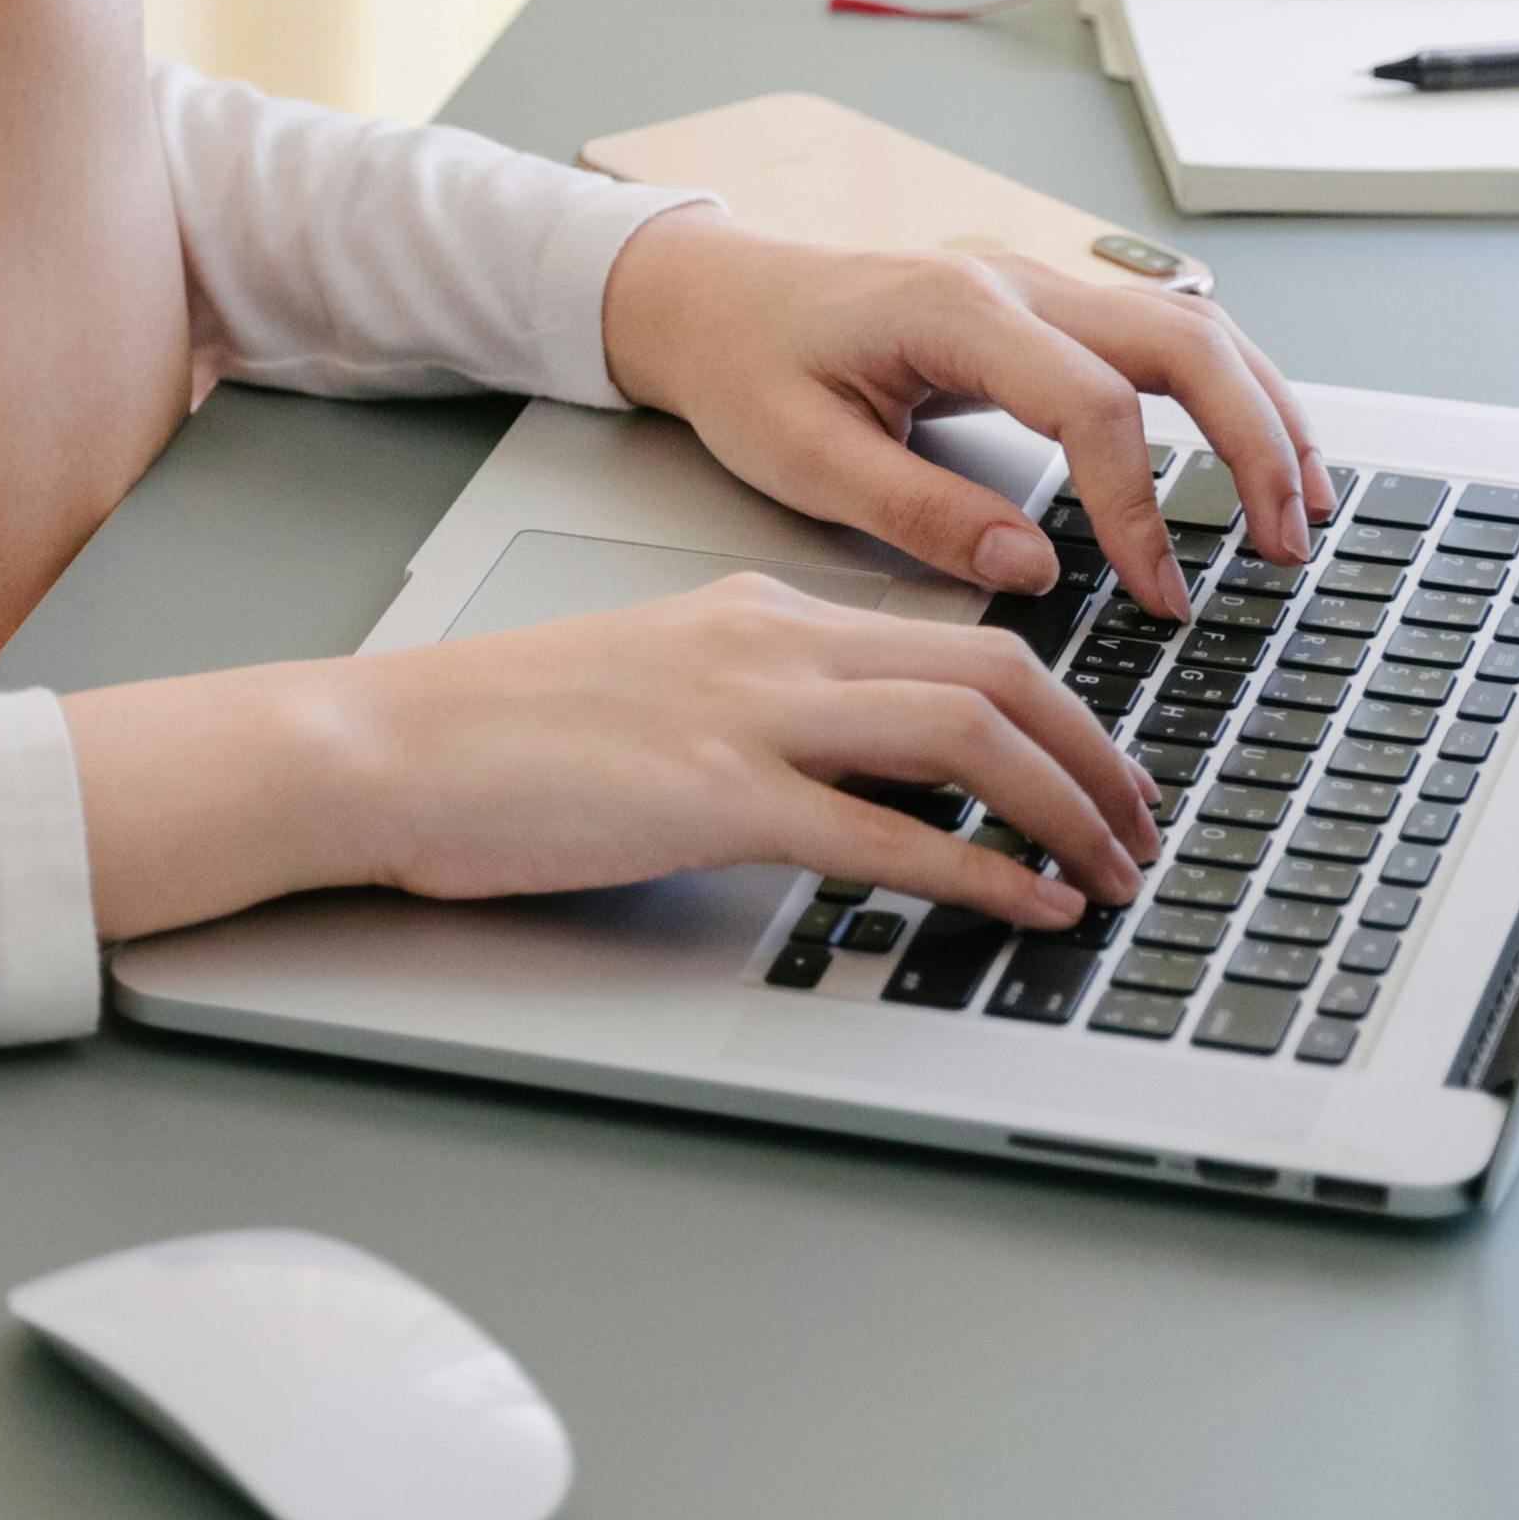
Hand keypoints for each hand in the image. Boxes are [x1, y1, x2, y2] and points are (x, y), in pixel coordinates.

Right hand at [71, 577, 1157, 942]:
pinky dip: (984, 873)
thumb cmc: (483, 735)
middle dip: (1097, 748)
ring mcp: (746, 716)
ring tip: (1111, 871)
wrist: (376, 744)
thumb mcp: (642, 684)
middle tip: (1142, 819)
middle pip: (994, 669)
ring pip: (968, 735)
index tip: (1097, 761)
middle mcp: (770, 645)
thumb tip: (835, 771)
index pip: (949, 634)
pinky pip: (890, 833)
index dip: (1053, 701)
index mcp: (756, 612)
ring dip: (1066, 805)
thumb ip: (745, 704)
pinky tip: (1027, 908)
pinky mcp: (714, 799)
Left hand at [595, 212, 1329, 619]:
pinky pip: (1165, 336)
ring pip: (1195, 328)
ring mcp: (1040, 287)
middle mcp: (1017, 285)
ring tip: (1304, 506)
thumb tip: (1031, 568)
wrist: (713, 299)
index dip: (1140, 509)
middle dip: (1253, 445)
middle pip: (1185, 343)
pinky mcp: (1045, 310)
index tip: (1162, 594)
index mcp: (955, 314)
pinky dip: (1227, 392)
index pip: (1092, 407)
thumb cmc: (747, 368)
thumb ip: (919, 513)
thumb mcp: (803, 458)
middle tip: (1285, 546)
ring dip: (1264, 411)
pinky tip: (1256, 451)